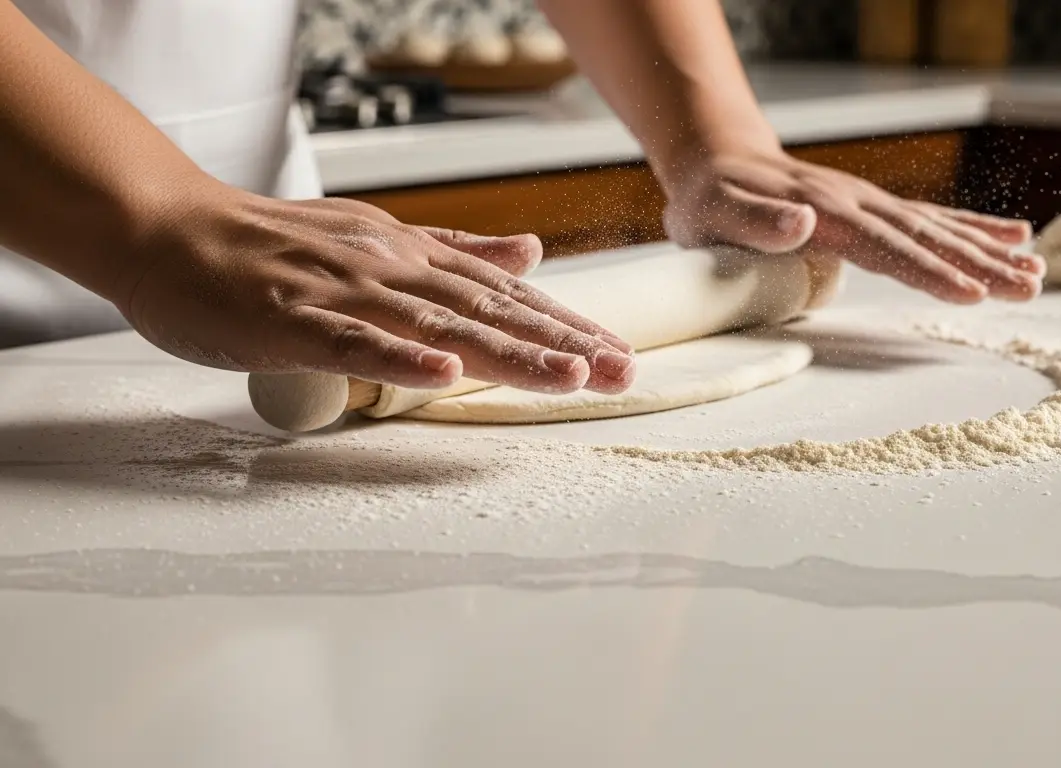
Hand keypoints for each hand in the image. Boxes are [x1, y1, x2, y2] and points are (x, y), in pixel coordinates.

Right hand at [112, 190, 635, 392]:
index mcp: (410, 256)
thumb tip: (531, 251)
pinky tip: (447, 374)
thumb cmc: (267, 244)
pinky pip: (352, 341)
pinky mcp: (291, 318)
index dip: (563, 324)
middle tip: (621, 372)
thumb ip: (454, 252)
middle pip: (489, 310)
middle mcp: (389, 267)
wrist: (167, 229)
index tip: (617, 353)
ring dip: (507, 352)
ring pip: (438, 325)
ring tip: (569, 377)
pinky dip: (399, 357)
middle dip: (560, 343)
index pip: (503, 293)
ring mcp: (341, 291)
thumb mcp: (375, 239)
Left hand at [660, 148, 1044, 302]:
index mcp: (825, 213)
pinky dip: (976, 228)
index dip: (929, 271)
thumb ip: (756, 222)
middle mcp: (858, 204)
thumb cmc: (710, 202)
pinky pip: (933, 220)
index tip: (970, 292)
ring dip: (990, 252)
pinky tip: (1017, 237)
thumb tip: (804, 221)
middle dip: (981, 265)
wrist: (716, 162)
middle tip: (1030, 288)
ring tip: (1038, 274)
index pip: (885, 247)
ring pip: (940, 229)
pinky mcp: (875, 209)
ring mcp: (871, 204)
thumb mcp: (714, 214)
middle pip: (928, 237)